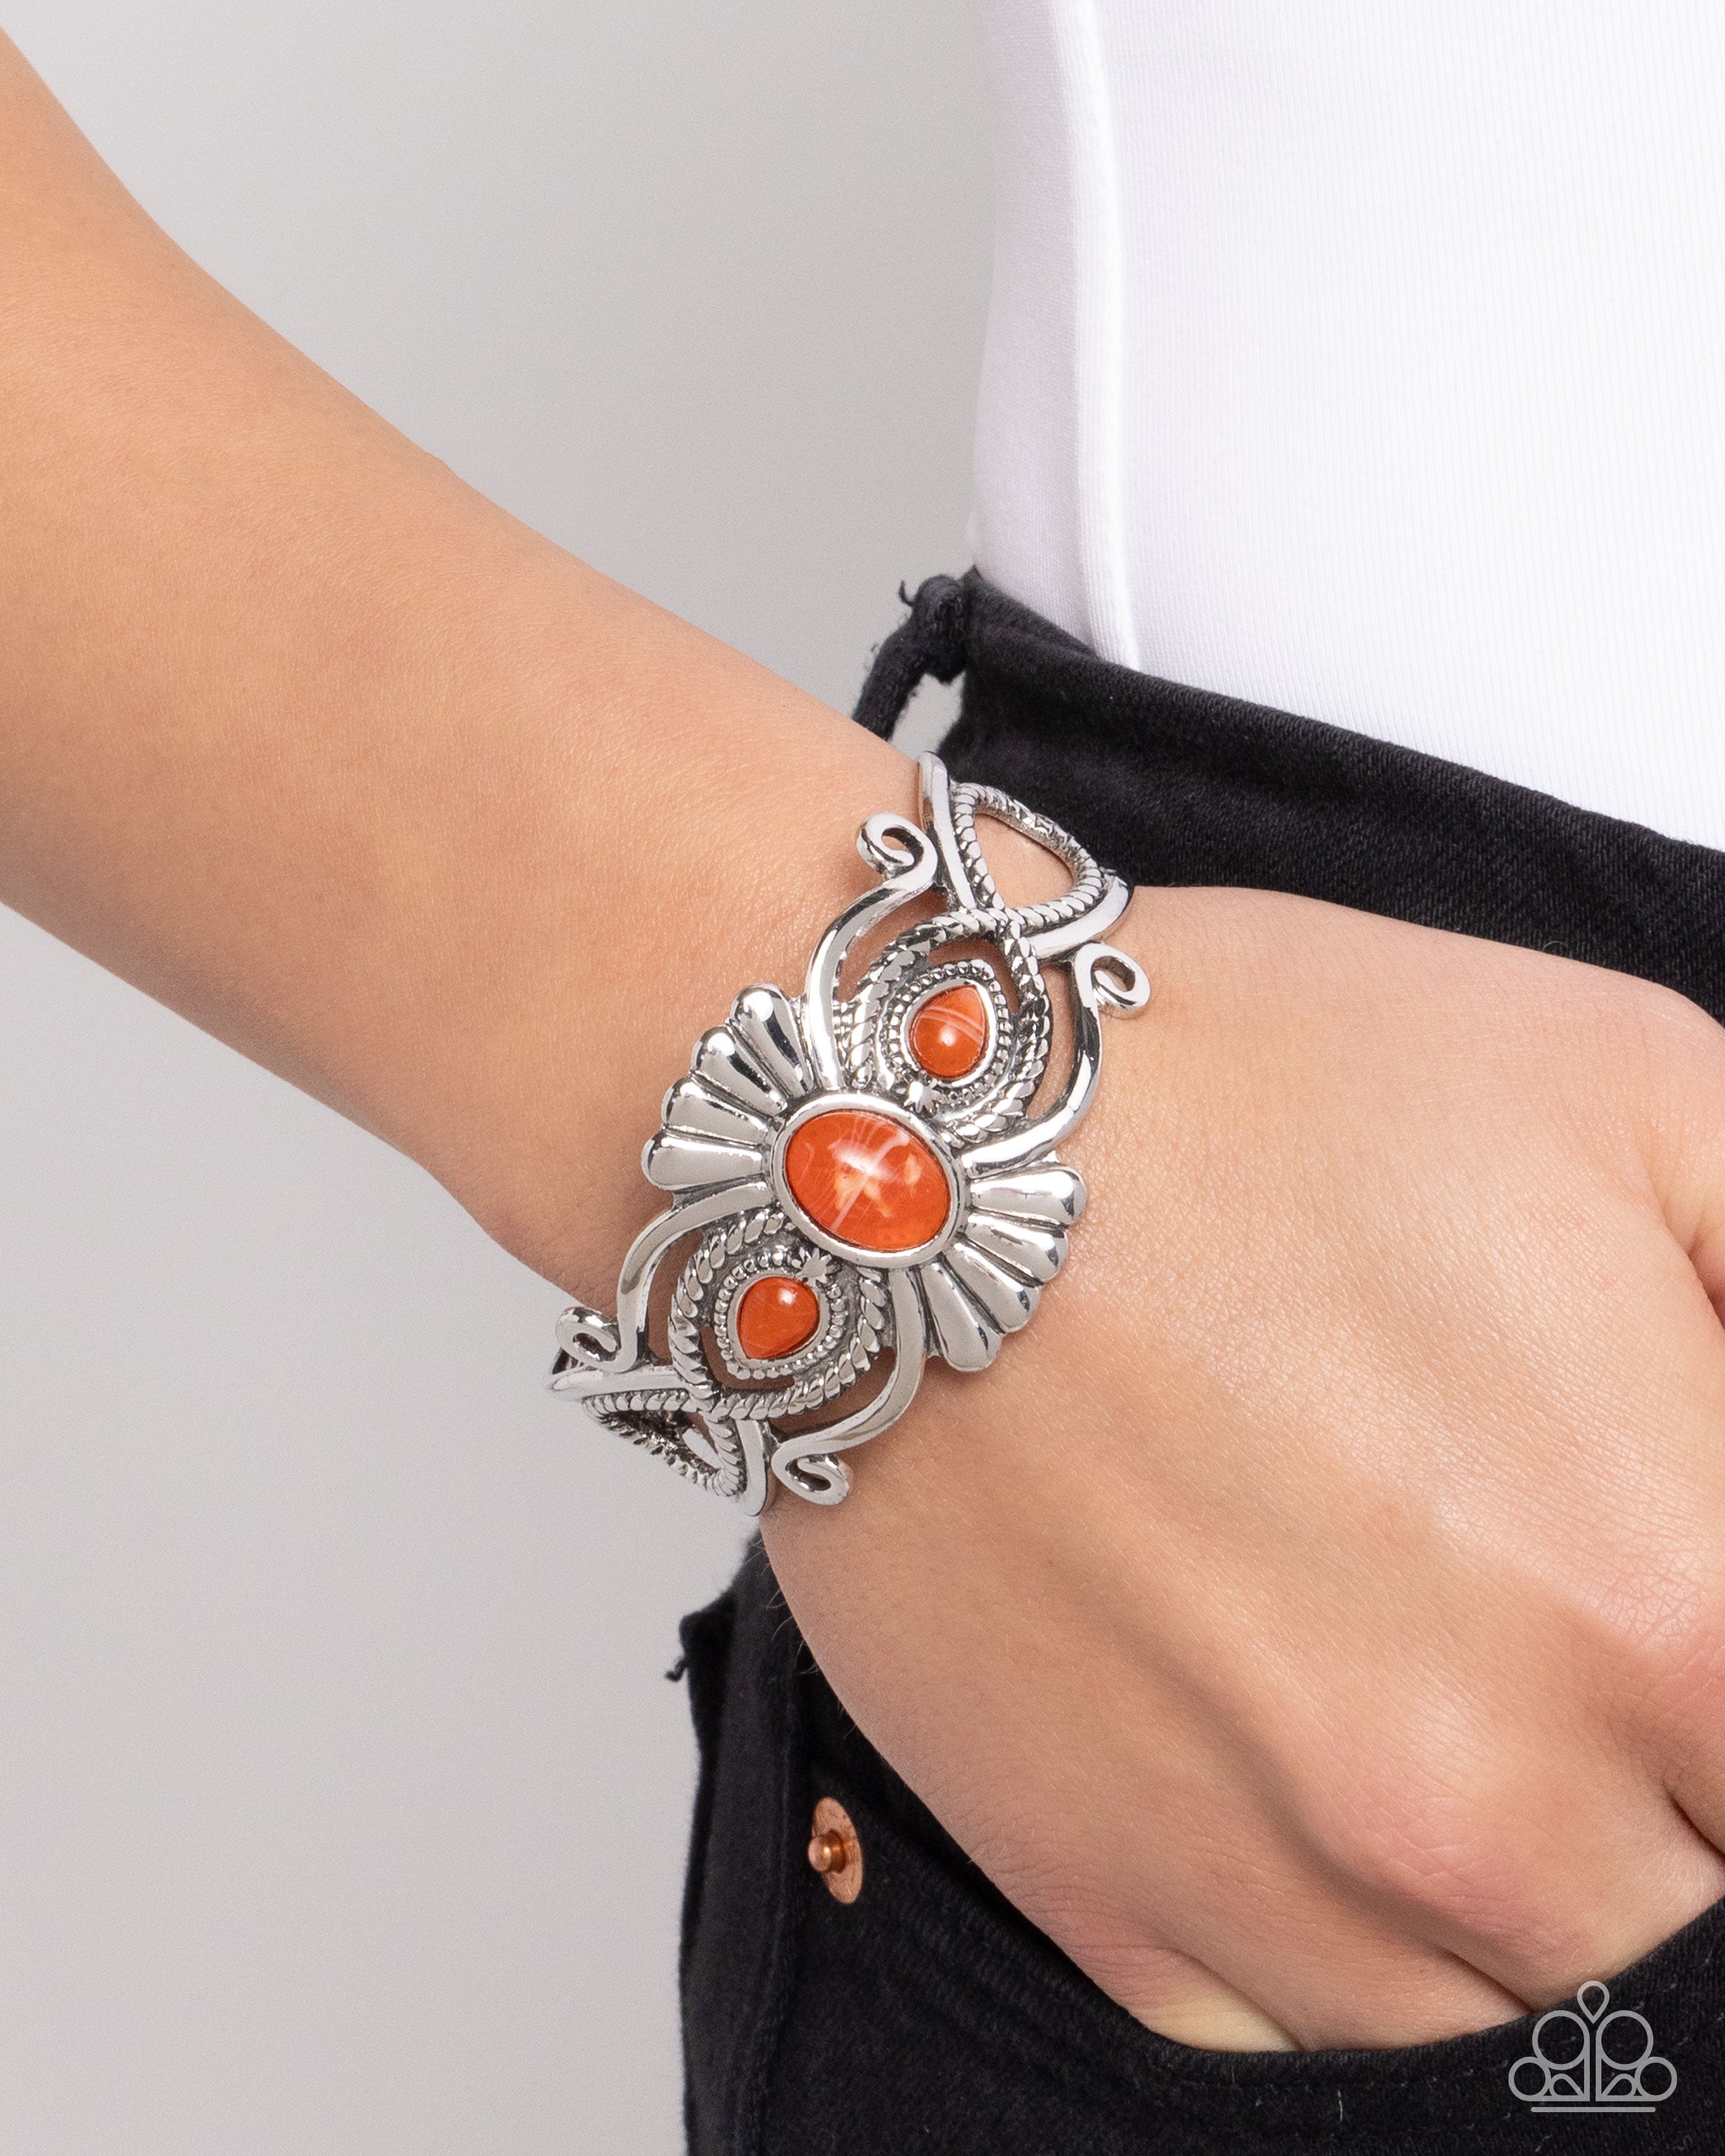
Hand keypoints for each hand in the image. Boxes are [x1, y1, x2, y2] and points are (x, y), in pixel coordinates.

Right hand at [762, 885, 1724, 2050]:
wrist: (895, 1142)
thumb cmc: (1247, 1089)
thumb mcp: (1645, 1095)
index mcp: (1668, 1606)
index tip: (1680, 1609)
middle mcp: (1487, 1803)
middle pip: (1693, 1929)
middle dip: (1670, 1793)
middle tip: (1571, 1635)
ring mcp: (1280, 1876)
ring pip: (1514, 2017)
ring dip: (1521, 1885)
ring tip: (1437, 1692)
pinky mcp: (1106, 1894)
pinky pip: (1302, 2038)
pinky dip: (1347, 1949)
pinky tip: (1310, 1781)